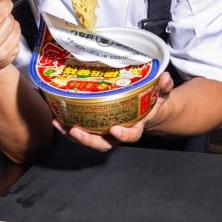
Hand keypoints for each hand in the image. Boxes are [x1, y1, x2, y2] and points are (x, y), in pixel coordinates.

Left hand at [52, 71, 175, 151]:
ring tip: (60, 125)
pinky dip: (67, 128)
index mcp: (135, 127)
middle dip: (88, 140)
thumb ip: (162, 88)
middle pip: (103, 144)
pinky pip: (80, 131)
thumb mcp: (159, 96)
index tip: (115, 129)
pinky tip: (56, 119)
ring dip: (72, 135)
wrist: (145, 110)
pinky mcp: (94, 128)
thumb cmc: (150, 103)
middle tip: (76, 131)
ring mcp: (104, 132)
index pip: (131, 136)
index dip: (123, 135)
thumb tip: (165, 77)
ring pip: (88, 140)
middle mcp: (117, 133)